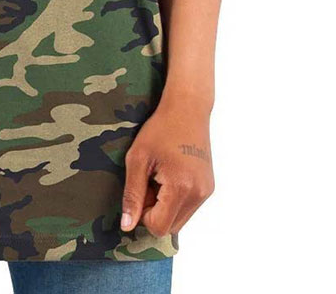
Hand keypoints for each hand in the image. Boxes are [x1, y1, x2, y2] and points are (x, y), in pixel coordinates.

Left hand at [120, 93, 214, 237]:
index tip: (141, 188)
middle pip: (170, 227)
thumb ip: (133, 195)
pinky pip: (188, 207)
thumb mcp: (138, 159)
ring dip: (165, 206)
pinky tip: (171, 174)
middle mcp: (198, 194)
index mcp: (181, 188)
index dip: (143, 214)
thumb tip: (127, 227)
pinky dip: (176, 199)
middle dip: (155, 211)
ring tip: (160, 176)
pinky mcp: (209, 187)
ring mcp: (206, 191)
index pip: (159, 227)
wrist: (188, 108)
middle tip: (149, 180)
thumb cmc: (160, 128)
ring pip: (180, 219)